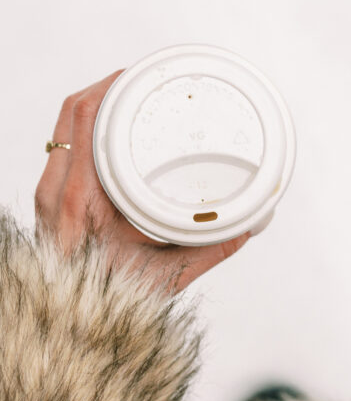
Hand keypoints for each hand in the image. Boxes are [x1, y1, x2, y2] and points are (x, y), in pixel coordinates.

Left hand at [34, 70, 249, 295]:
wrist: (74, 328)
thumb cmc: (113, 303)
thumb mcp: (167, 274)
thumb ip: (211, 248)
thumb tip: (252, 224)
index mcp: (78, 199)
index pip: (87, 117)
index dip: (113, 84)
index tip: (145, 72)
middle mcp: (56, 190)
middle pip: (74, 111)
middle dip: (109, 86)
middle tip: (147, 77)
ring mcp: (49, 194)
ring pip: (66, 127)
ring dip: (96, 105)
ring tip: (133, 96)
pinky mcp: (51, 200)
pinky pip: (64, 146)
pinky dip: (87, 129)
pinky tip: (114, 129)